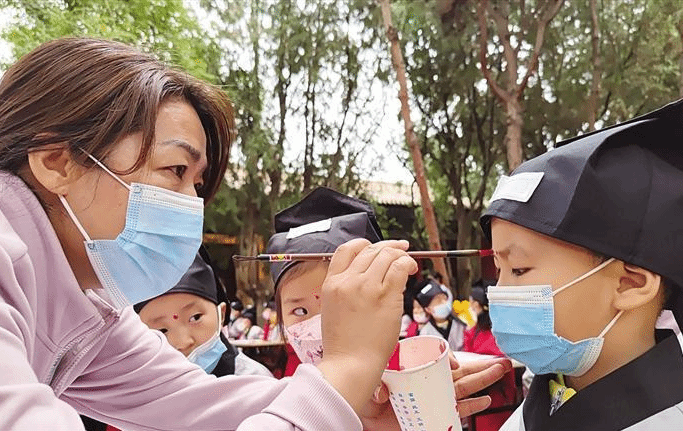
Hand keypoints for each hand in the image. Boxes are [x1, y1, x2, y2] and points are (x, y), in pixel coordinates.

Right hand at [317, 239, 416, 413]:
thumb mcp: (333, 310)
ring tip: (408, 263)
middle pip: (370, 250)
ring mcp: (367, 287)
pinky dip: (408, 264)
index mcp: (331, 284)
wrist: (349, 364)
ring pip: (386, 255)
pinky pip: (399, 268)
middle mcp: (348, 281)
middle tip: (400, 249)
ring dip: (400, 255)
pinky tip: (411, 270)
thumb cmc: (343, 345)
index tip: (375, 248)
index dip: (364, 244)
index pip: (346, 249)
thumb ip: (344, 290)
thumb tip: (366, 278)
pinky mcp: (386, 296)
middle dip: (388, 247)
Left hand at [359, 354, 512, 429]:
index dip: (448, 358)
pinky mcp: (435, 415)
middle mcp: (427, 382)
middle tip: (499, 359)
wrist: (364, 420)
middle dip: (479, 365)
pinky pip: (458, 409)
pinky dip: (473, 406)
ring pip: (463, 387)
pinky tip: (486, 400)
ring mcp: (433, 397)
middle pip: (458, 371)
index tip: (452, 363)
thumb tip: (384, 391)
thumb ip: (376, 384)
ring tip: (501, 371)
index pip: (436, 358)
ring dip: (482, 379)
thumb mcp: (370, 383)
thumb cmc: (366, 397)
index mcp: (413, 368)